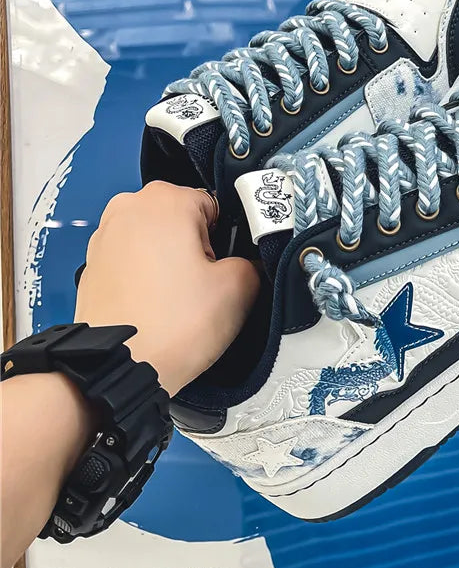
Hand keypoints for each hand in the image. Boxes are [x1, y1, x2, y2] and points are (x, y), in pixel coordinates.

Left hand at [75, 181, 259, 394]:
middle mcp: (129, 208)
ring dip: (172, 261)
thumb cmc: (169, 327)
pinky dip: (148, 277)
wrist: (118, 367)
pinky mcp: (93, 264)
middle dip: (198, 247)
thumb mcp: (240, 287)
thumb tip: (250, 262)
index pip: (217, 205)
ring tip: (178, 298)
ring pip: (158, 239)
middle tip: (203, 284)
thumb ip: (255, 260)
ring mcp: (105, 235)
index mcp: (166, 200)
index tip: (225, 264)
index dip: (228, 239)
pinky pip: (134, 259)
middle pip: (184, 219)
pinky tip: (157, 305)